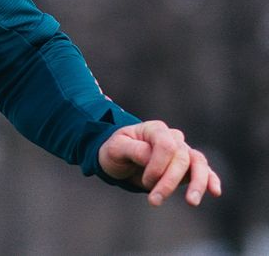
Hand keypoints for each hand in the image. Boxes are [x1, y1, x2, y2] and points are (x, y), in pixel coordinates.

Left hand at [98, 120, 221, 206]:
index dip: (158, 166)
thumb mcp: (115, 149)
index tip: (145, 181)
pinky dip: (211, 180)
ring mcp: (183, 151)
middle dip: (169, 182)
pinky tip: (215, 192)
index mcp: (155, 130)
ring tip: (192, 202)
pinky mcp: (189, 167)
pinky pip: (205, 171)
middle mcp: (173, 138)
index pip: (166, 145)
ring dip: (197, 184)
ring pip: (198, 164)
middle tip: (154, 201)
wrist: (120, 159)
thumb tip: (152, 156)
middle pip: (181, 158)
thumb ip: (133, 150)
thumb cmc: (116, 152)